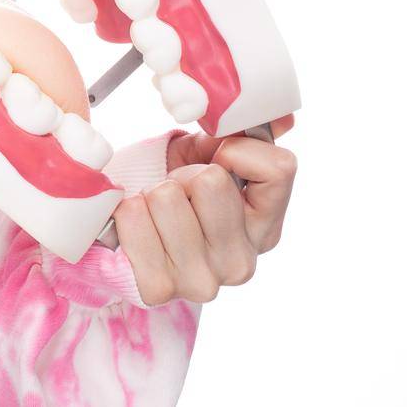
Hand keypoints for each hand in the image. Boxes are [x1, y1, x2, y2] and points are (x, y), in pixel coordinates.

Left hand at [113, 113, 297, 304]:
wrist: (124, 230)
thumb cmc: (172, 191)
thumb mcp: (208, 157)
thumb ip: (243, 135)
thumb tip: (282, 118)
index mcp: (266, 229)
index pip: (278, 168)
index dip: (237, 150)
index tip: (216, 159)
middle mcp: (241, 263)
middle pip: (211, 181)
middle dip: (184, 174)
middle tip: (175, 192)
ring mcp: (202, 281)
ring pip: (167, 196)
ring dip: (151, 193)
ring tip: (154, 211)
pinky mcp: (156, 288)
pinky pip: (133, 217)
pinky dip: (126, 211)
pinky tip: (135, 226)